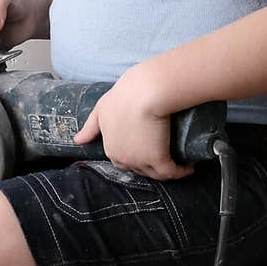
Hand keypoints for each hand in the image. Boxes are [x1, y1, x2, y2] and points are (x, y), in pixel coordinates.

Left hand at [72, 67, 194, 180]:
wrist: (144, 92)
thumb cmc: (124, 95)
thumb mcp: (101, 108)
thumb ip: (90, 125)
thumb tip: (77, 141)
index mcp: (110, 148)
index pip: (123, 161)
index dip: (136, 158)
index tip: (149, 151)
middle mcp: (123, 159)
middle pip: (139, 170)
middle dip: (151, 167)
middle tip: (166, 156)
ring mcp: (141, 161)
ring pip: (156, 174)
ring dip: (168, 172)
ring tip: (180, 164)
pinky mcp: (159, 159)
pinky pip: (172, 172)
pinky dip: (181, 172)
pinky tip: (189, 167)